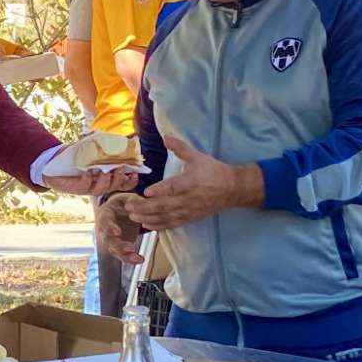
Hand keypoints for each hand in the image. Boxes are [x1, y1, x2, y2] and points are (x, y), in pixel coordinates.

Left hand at [40, 147, 140, 196]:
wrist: (54, 162)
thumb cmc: (74, 156)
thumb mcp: (86, 146)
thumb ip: (94, 140)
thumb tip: (99, 133)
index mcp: (106, 175)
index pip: (123, 182)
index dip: (130, 181)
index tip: (136, 173)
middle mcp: (99, 183)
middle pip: (114, 187)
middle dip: (120, 179)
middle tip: (121, 170)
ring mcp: (88, 187)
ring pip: (101, 189)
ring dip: (105, 181)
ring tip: (106, 172)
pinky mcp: (76, 188)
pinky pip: (84, 187)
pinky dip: (87, 180)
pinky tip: (87, 172)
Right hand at [96, 193, 144, 263]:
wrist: (121, 212)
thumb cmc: (123, 204)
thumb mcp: (127, 199)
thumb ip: (133, 201)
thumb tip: (139, 204)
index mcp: (104, 214)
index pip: (105, 221)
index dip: (110, 227)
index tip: (117, 232)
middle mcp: (104, 229)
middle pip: (108, 240)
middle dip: (118, 245)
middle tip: (129, 248)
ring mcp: (109, 240)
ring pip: (114, 250)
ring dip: (125, 256)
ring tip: (137, 258)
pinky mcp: (117, 247)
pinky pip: (122, 255)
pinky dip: (130, 259)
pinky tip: (139, 260)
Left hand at [121, 136, 263, 229]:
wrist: (232, 189)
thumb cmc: (213, 171)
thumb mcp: (198, 157)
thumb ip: (180, 147)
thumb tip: (165, 135)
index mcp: (190, 182)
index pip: (173, 187)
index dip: (159, 191)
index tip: (145, 192)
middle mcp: (188, 198)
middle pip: (165, 205)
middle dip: (145, 207)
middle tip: (129, 206)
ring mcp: (188, 210)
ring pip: (166, 217)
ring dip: (148, 218)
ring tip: (133, 216)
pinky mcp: (190, 217)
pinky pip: (172, 224)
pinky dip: (159, 226)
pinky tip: (146, 225)